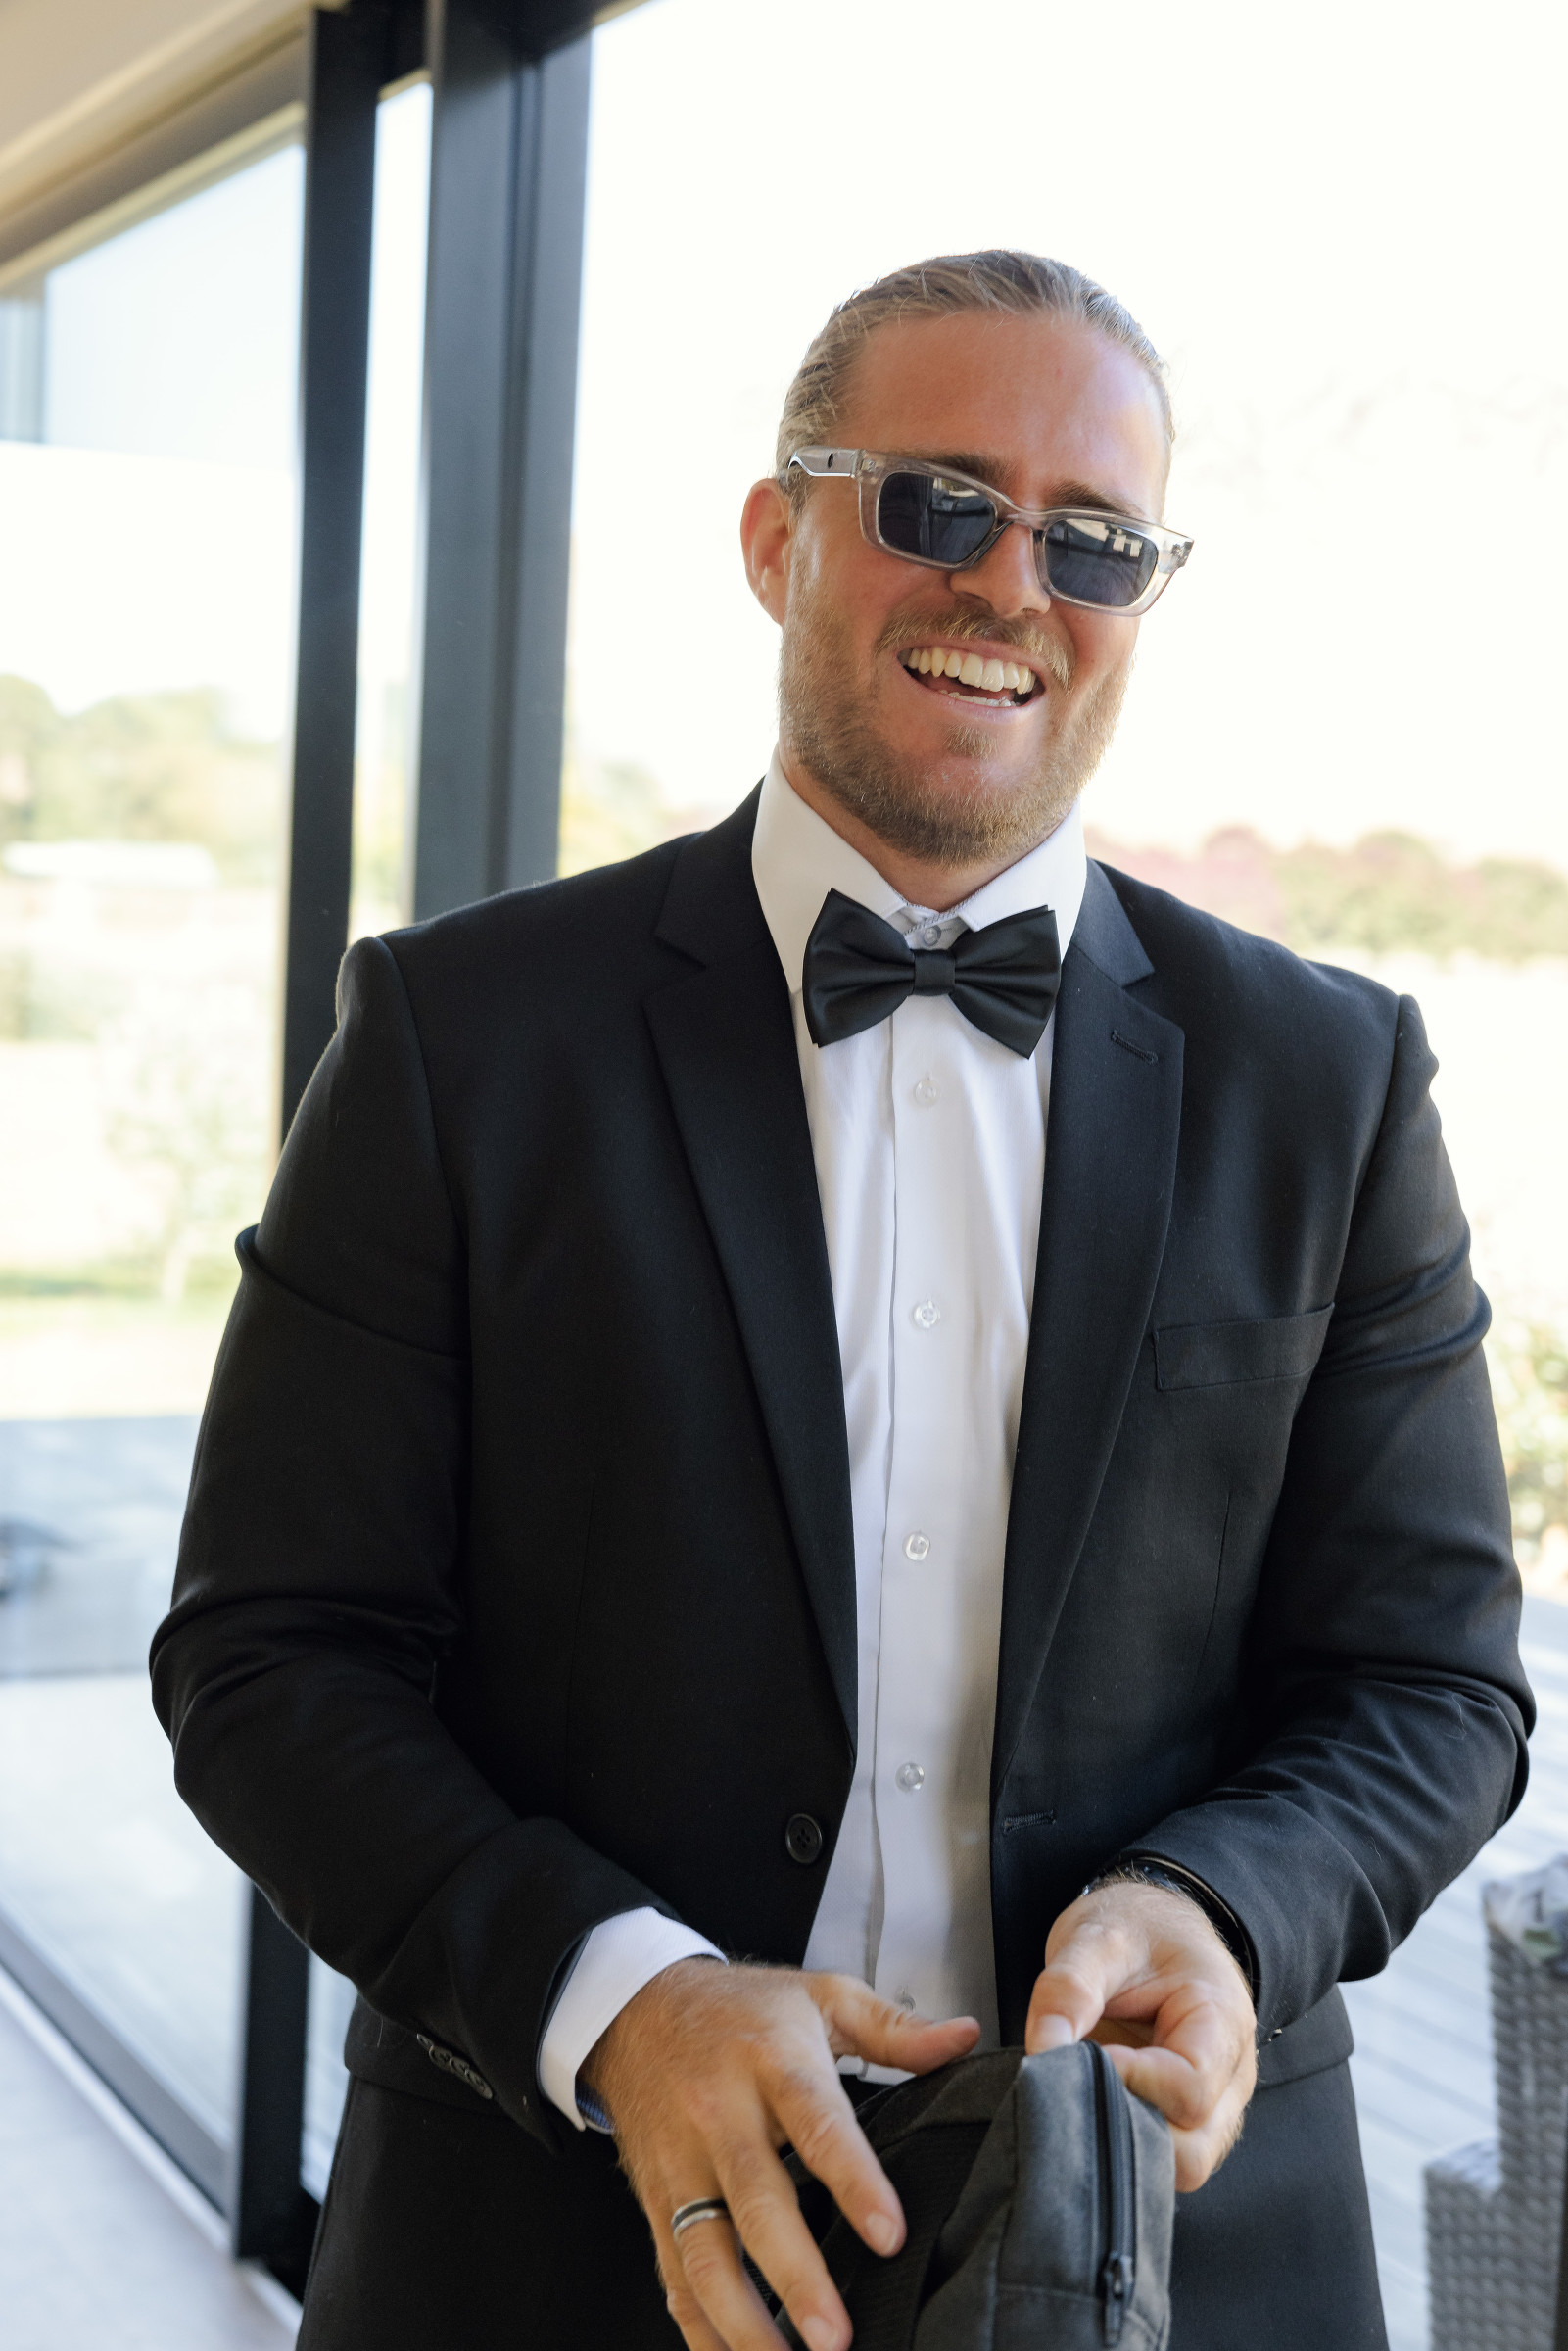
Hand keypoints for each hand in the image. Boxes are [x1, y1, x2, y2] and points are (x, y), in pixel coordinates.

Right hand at [582, 1959, 979, 2350]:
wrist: (636, 2009)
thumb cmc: (738, 2008)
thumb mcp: (820, 1996)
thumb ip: (894, 2028)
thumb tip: (965, 2038)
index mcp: (771, 2060)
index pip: (817, 2123)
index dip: (854, 2182)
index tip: (890, 2234)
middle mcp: (720, 2114)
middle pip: (756, 2201)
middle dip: (795, 2276)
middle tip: (835, 2336)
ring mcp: (683, 2163)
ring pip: (704, 2252)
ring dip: (743, 2320)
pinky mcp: (658, 2200)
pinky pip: (673, 2274)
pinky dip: (699, 2328)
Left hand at [1026, 1880, 1255, 2190]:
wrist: (1157, 1925)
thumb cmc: (1137, 1928)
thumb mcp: (1096, 1937)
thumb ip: (1068, 1990)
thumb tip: (1044, 2054)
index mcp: (1221, 2019)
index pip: (1190, 2088)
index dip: (1131, 2083)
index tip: (1085, 2056)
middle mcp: (1232, 2075)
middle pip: (1192, 2150)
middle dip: (1127, 2129)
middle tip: (1076, 2086)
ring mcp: (1215, 2107)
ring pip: (1179, 2167)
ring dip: (1124, 2142)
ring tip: (1083, 2094)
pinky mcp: (1188, 2122)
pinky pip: (1163, 2158)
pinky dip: (1125, 2144)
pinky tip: (1092, 2108)